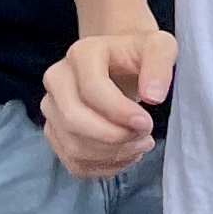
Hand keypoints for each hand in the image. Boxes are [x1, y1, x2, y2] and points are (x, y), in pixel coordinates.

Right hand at [41, 27, 174, 179]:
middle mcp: (57, 79)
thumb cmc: (138, 54)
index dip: (119, 112)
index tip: (147, 123)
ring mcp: (51, 108)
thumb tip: (153, 97)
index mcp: (82, 54)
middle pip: (74, 120)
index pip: (91, 88)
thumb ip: (160, 64)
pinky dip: (102, 166)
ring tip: (141, 144)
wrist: (120, 61)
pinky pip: (72, 161)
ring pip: (72, 145)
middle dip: (114, 137)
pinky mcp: (54, 131)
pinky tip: (125, 154)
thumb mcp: (159, 47)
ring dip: (111, 154)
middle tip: (145, 136)